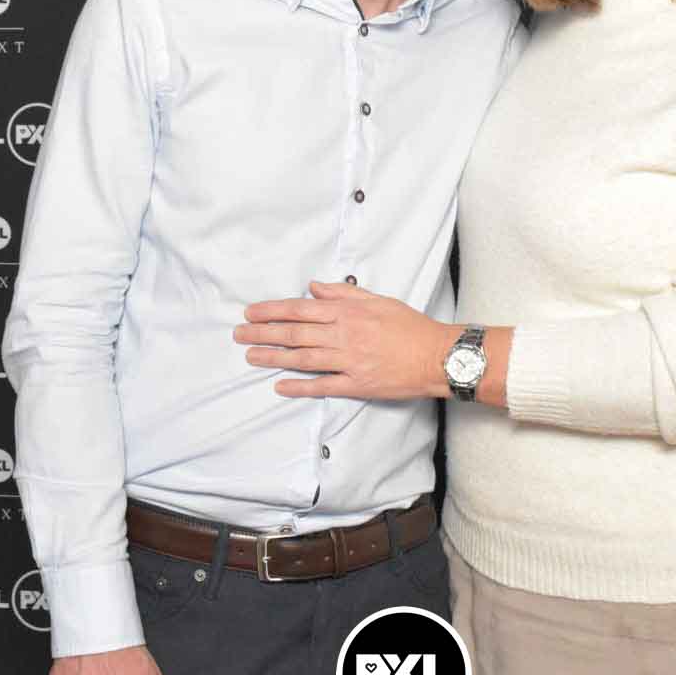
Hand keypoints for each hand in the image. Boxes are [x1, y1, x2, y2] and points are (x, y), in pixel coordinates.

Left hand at [237, 281, 454, 400]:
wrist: (436, 355)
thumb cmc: (409, 326)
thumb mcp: (377, 300)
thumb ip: (344, 293)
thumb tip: (313, 288)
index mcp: (348, 312)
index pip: (301, 309)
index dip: (272, 311)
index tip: (251, 313)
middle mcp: (344, 335)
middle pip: (296, 333)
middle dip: (263, 333)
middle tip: (239, 335)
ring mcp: (349, 362)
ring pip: (303, 358)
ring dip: (274, 358)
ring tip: (251, 357)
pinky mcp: (357, 385)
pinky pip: (323, 386)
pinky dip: (299, 386)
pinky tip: (280, 386)